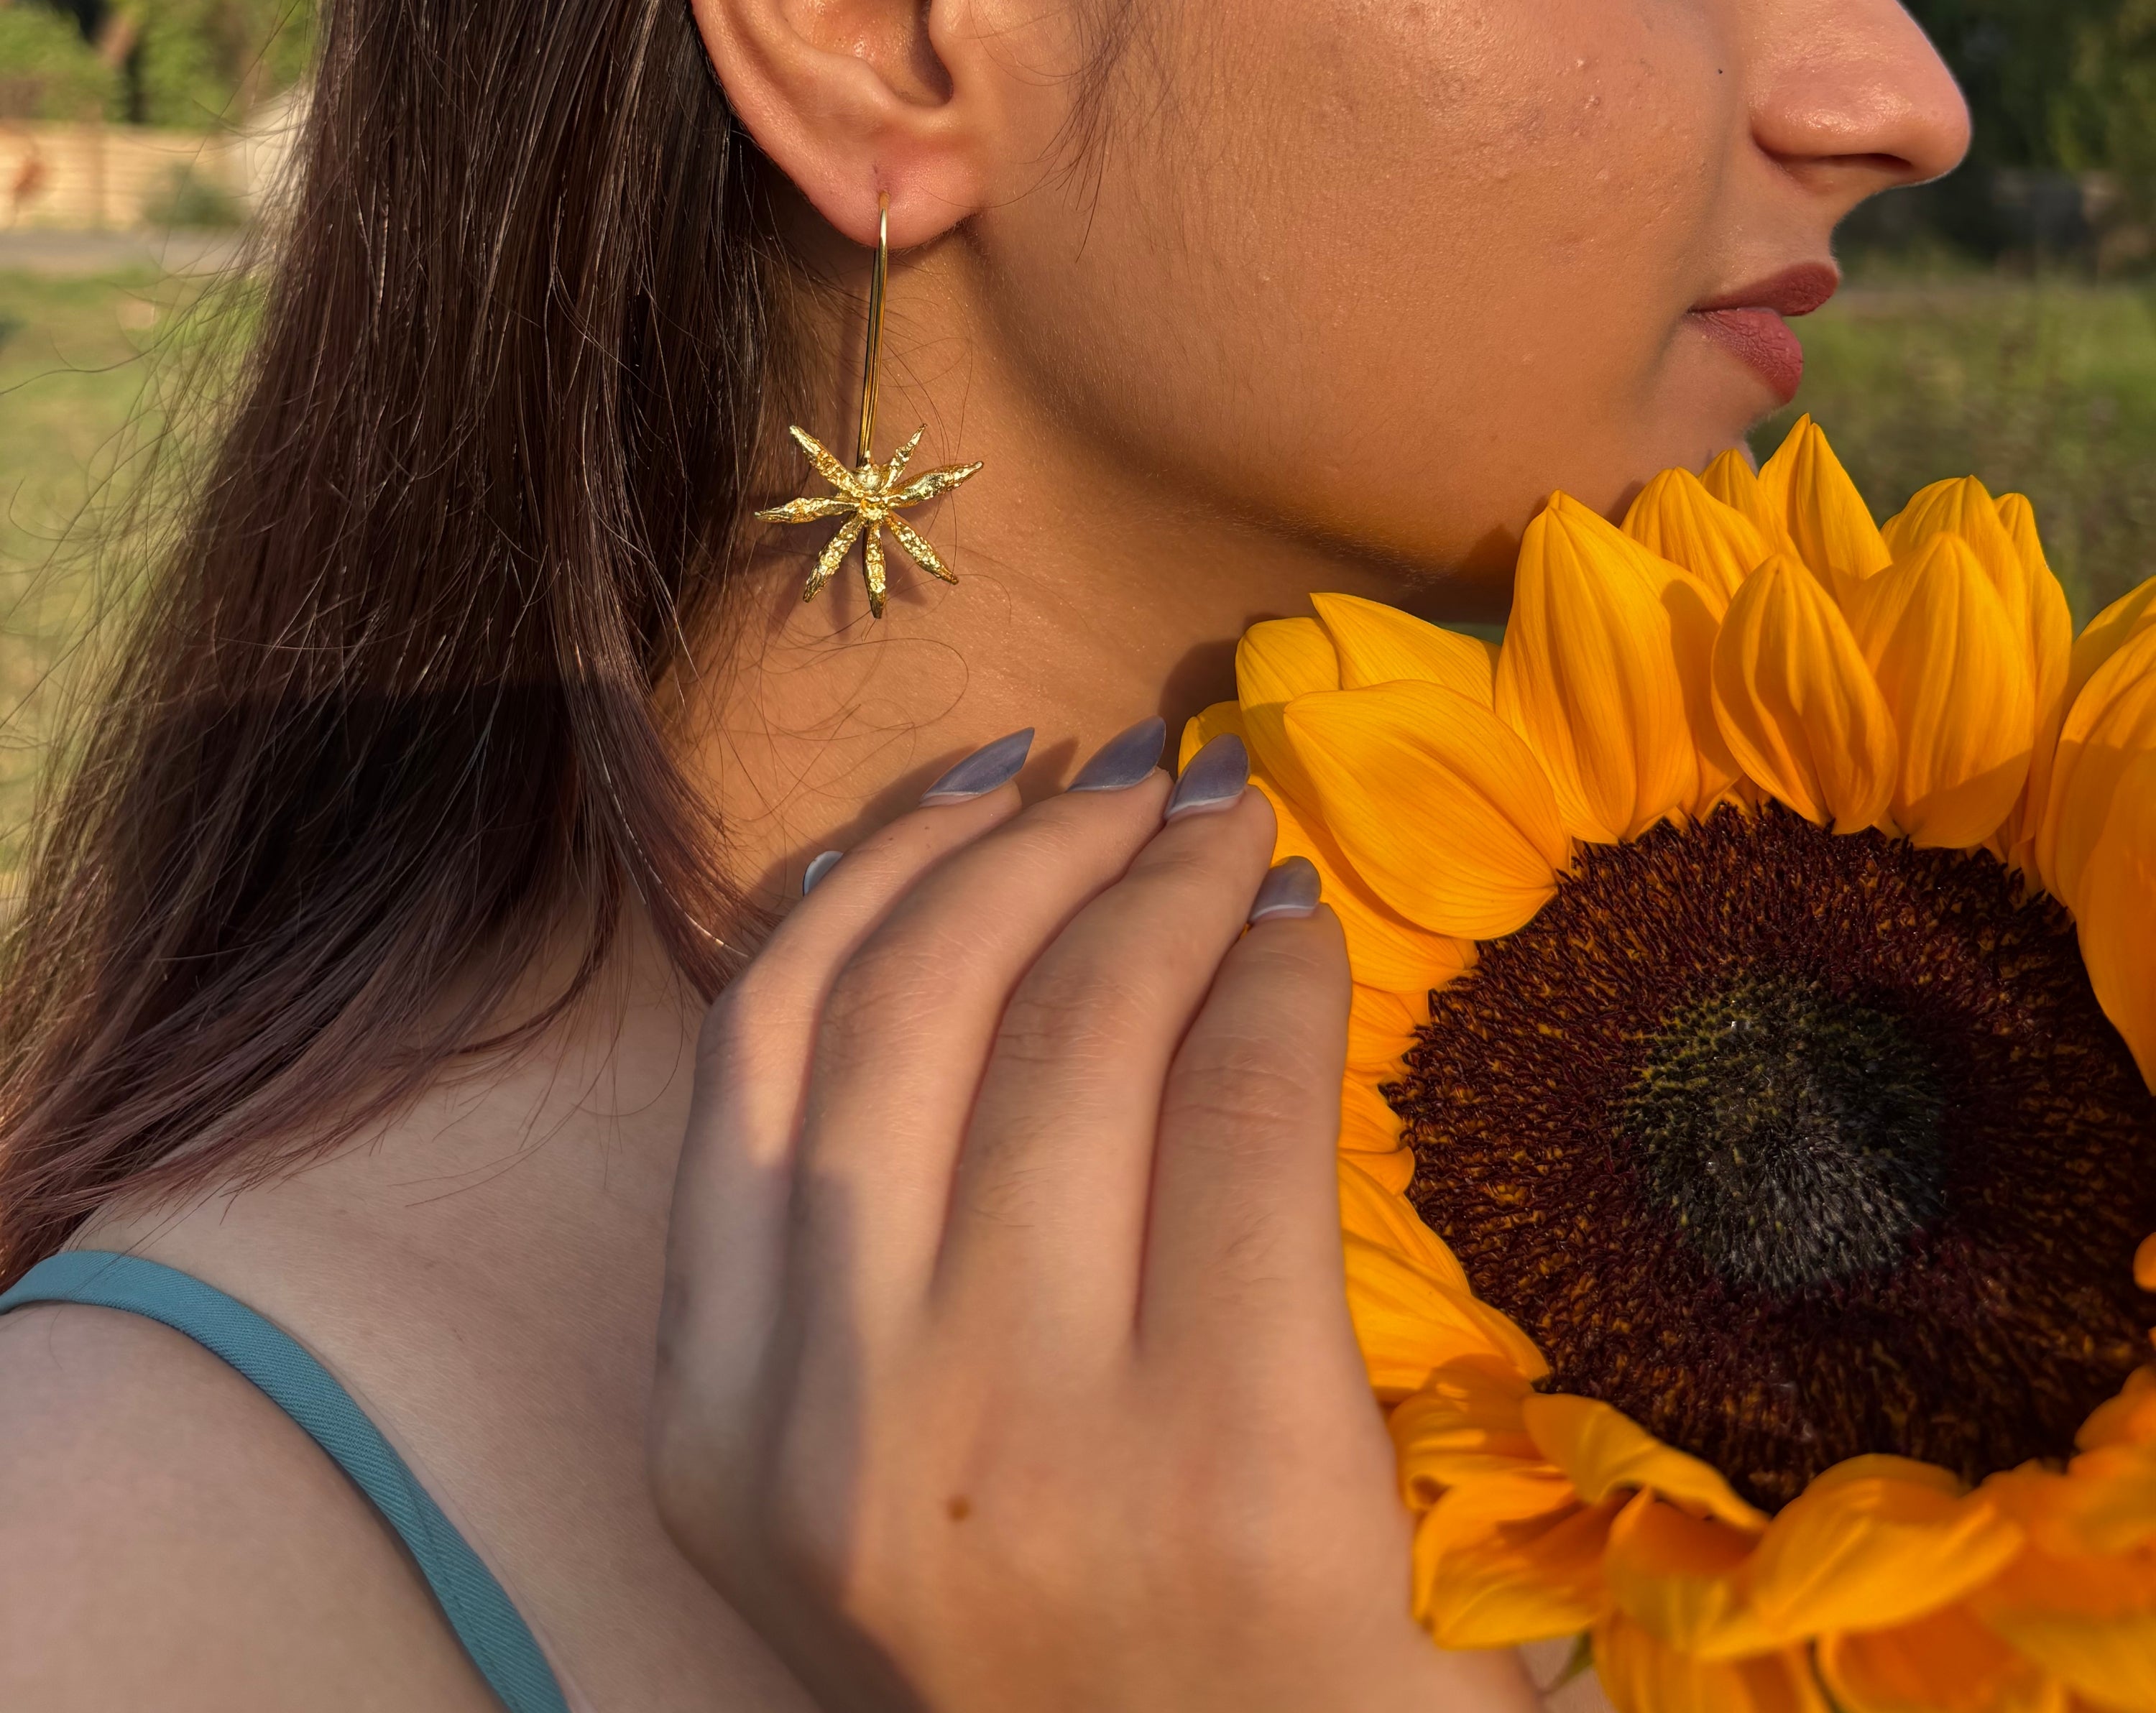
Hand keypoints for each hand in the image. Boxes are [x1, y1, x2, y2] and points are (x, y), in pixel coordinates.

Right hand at [648, 733, 1529, 1712]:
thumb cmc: (1084, 1655)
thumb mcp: (879, 1479)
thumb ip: (860, 1246)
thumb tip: (935, 910)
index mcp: (720, 1438)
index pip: (761, 1049)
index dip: (878, 873)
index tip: (984, 789)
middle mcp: (835, 1436)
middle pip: (910, 1006)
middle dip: (1032, 844)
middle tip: (1139, 787)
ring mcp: (1026, 1450)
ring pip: (1076, 1030)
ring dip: (1163, 882)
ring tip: (1230, 835)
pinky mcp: (1234, 1460)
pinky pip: (1246, 1111)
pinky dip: (1280, 981)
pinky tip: (1308, 939)